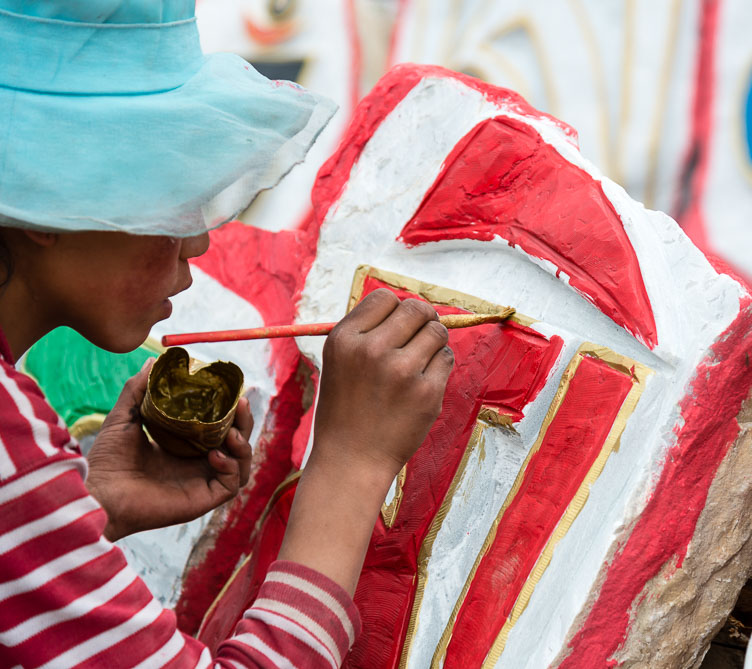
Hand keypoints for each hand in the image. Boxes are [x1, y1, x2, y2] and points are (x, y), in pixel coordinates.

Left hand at [85, 359, 252, 541]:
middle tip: (242, 404)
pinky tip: (215, 455)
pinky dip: (232, 467)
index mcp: (184, 447)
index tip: (233, 393)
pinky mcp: (204, 500)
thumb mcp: (125, 415)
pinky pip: (232, 484)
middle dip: (245, 423)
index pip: (219, 428)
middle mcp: (197, 464)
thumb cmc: (107, 459)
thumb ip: (138, 388)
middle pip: (237, 442)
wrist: (99, 491)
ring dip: (244, 445)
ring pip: (241, 464)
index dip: (230, 411)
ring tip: (232, 434)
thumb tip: (153, 360)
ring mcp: (202, 482)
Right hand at [312, 288, 453, 478]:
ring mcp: (401, 371)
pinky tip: (423, 381)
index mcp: (344, 339)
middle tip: (419, 336)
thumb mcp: (340, 361)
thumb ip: (367, 331)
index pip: (384, 297)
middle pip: (415, 309)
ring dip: (433, 341)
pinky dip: (439, 365)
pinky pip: (446, 358)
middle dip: (422, 319)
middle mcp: (371, 350)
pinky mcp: (426, 392)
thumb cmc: (347, 408)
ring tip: (420, 361)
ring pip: (437, 331)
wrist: (352, 459)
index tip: (397, 325)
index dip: (395, 309)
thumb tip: (411, 308)